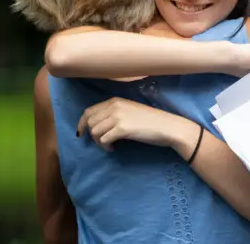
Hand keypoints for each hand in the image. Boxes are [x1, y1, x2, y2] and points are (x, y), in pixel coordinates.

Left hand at [76, 97, 193, 150]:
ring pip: (94, 131)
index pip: (89, 111)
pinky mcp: (123, 128)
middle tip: (102, 142)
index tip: (81, 134)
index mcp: (115, 100)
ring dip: (99, 142)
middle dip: (92, 135)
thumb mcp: (130, 111)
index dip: (82, 123)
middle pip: (90, 122)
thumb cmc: (151, 121)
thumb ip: (114, 113)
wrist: (168, 126)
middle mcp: (114, 106)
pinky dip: (106, 146)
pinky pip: (103, 139)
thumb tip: (97, 125)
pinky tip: (114, 149)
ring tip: (110, 145)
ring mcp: (118, 116)